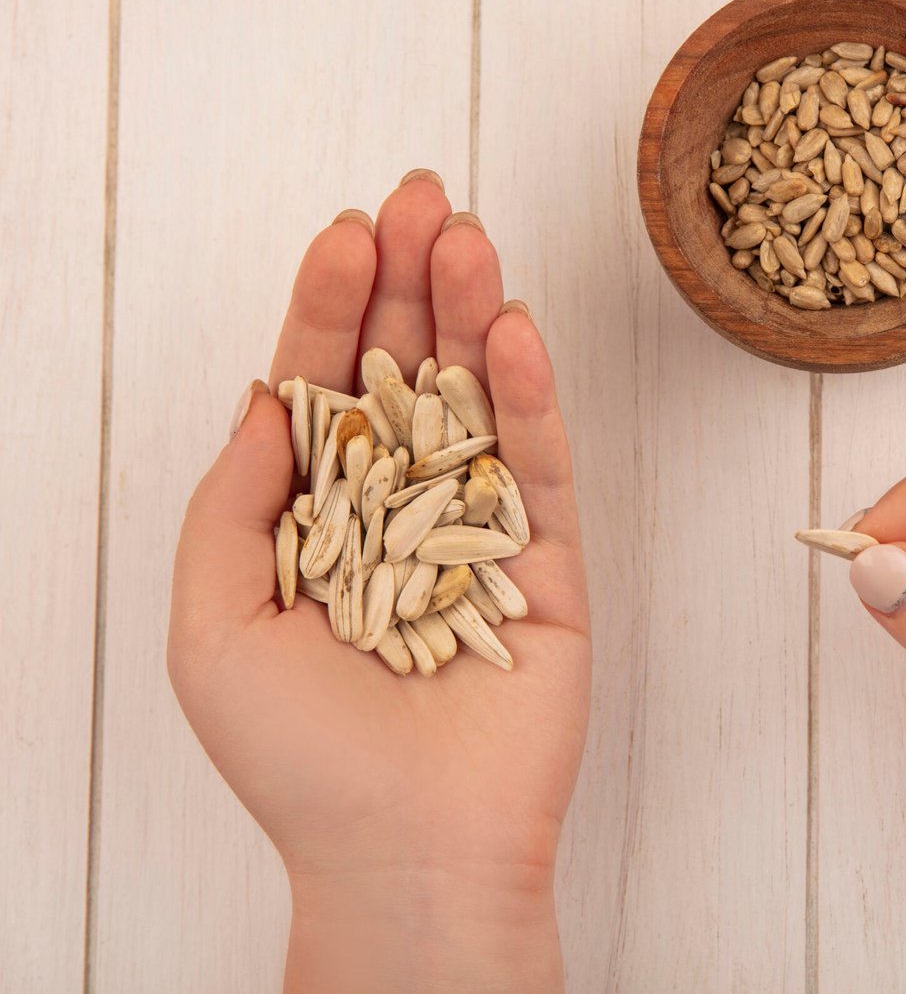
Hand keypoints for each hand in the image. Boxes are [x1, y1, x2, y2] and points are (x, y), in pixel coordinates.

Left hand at [168, 172, 588, 992]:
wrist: (407, 850)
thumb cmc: (297, 757)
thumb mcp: (215, 620)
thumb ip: (235, 501)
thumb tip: (266, 395)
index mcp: (318, 516)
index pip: (324, 385)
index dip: (330, 304)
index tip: (346, 229)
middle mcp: (399, 508)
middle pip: (407, 370)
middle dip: (410, 281)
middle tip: (421, 197)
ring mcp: (478, 529)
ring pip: (481, 399)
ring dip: (473, 313)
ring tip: (467, 234)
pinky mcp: (549, 561)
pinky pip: (541, 464)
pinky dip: (533, 395)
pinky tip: (516, 328)